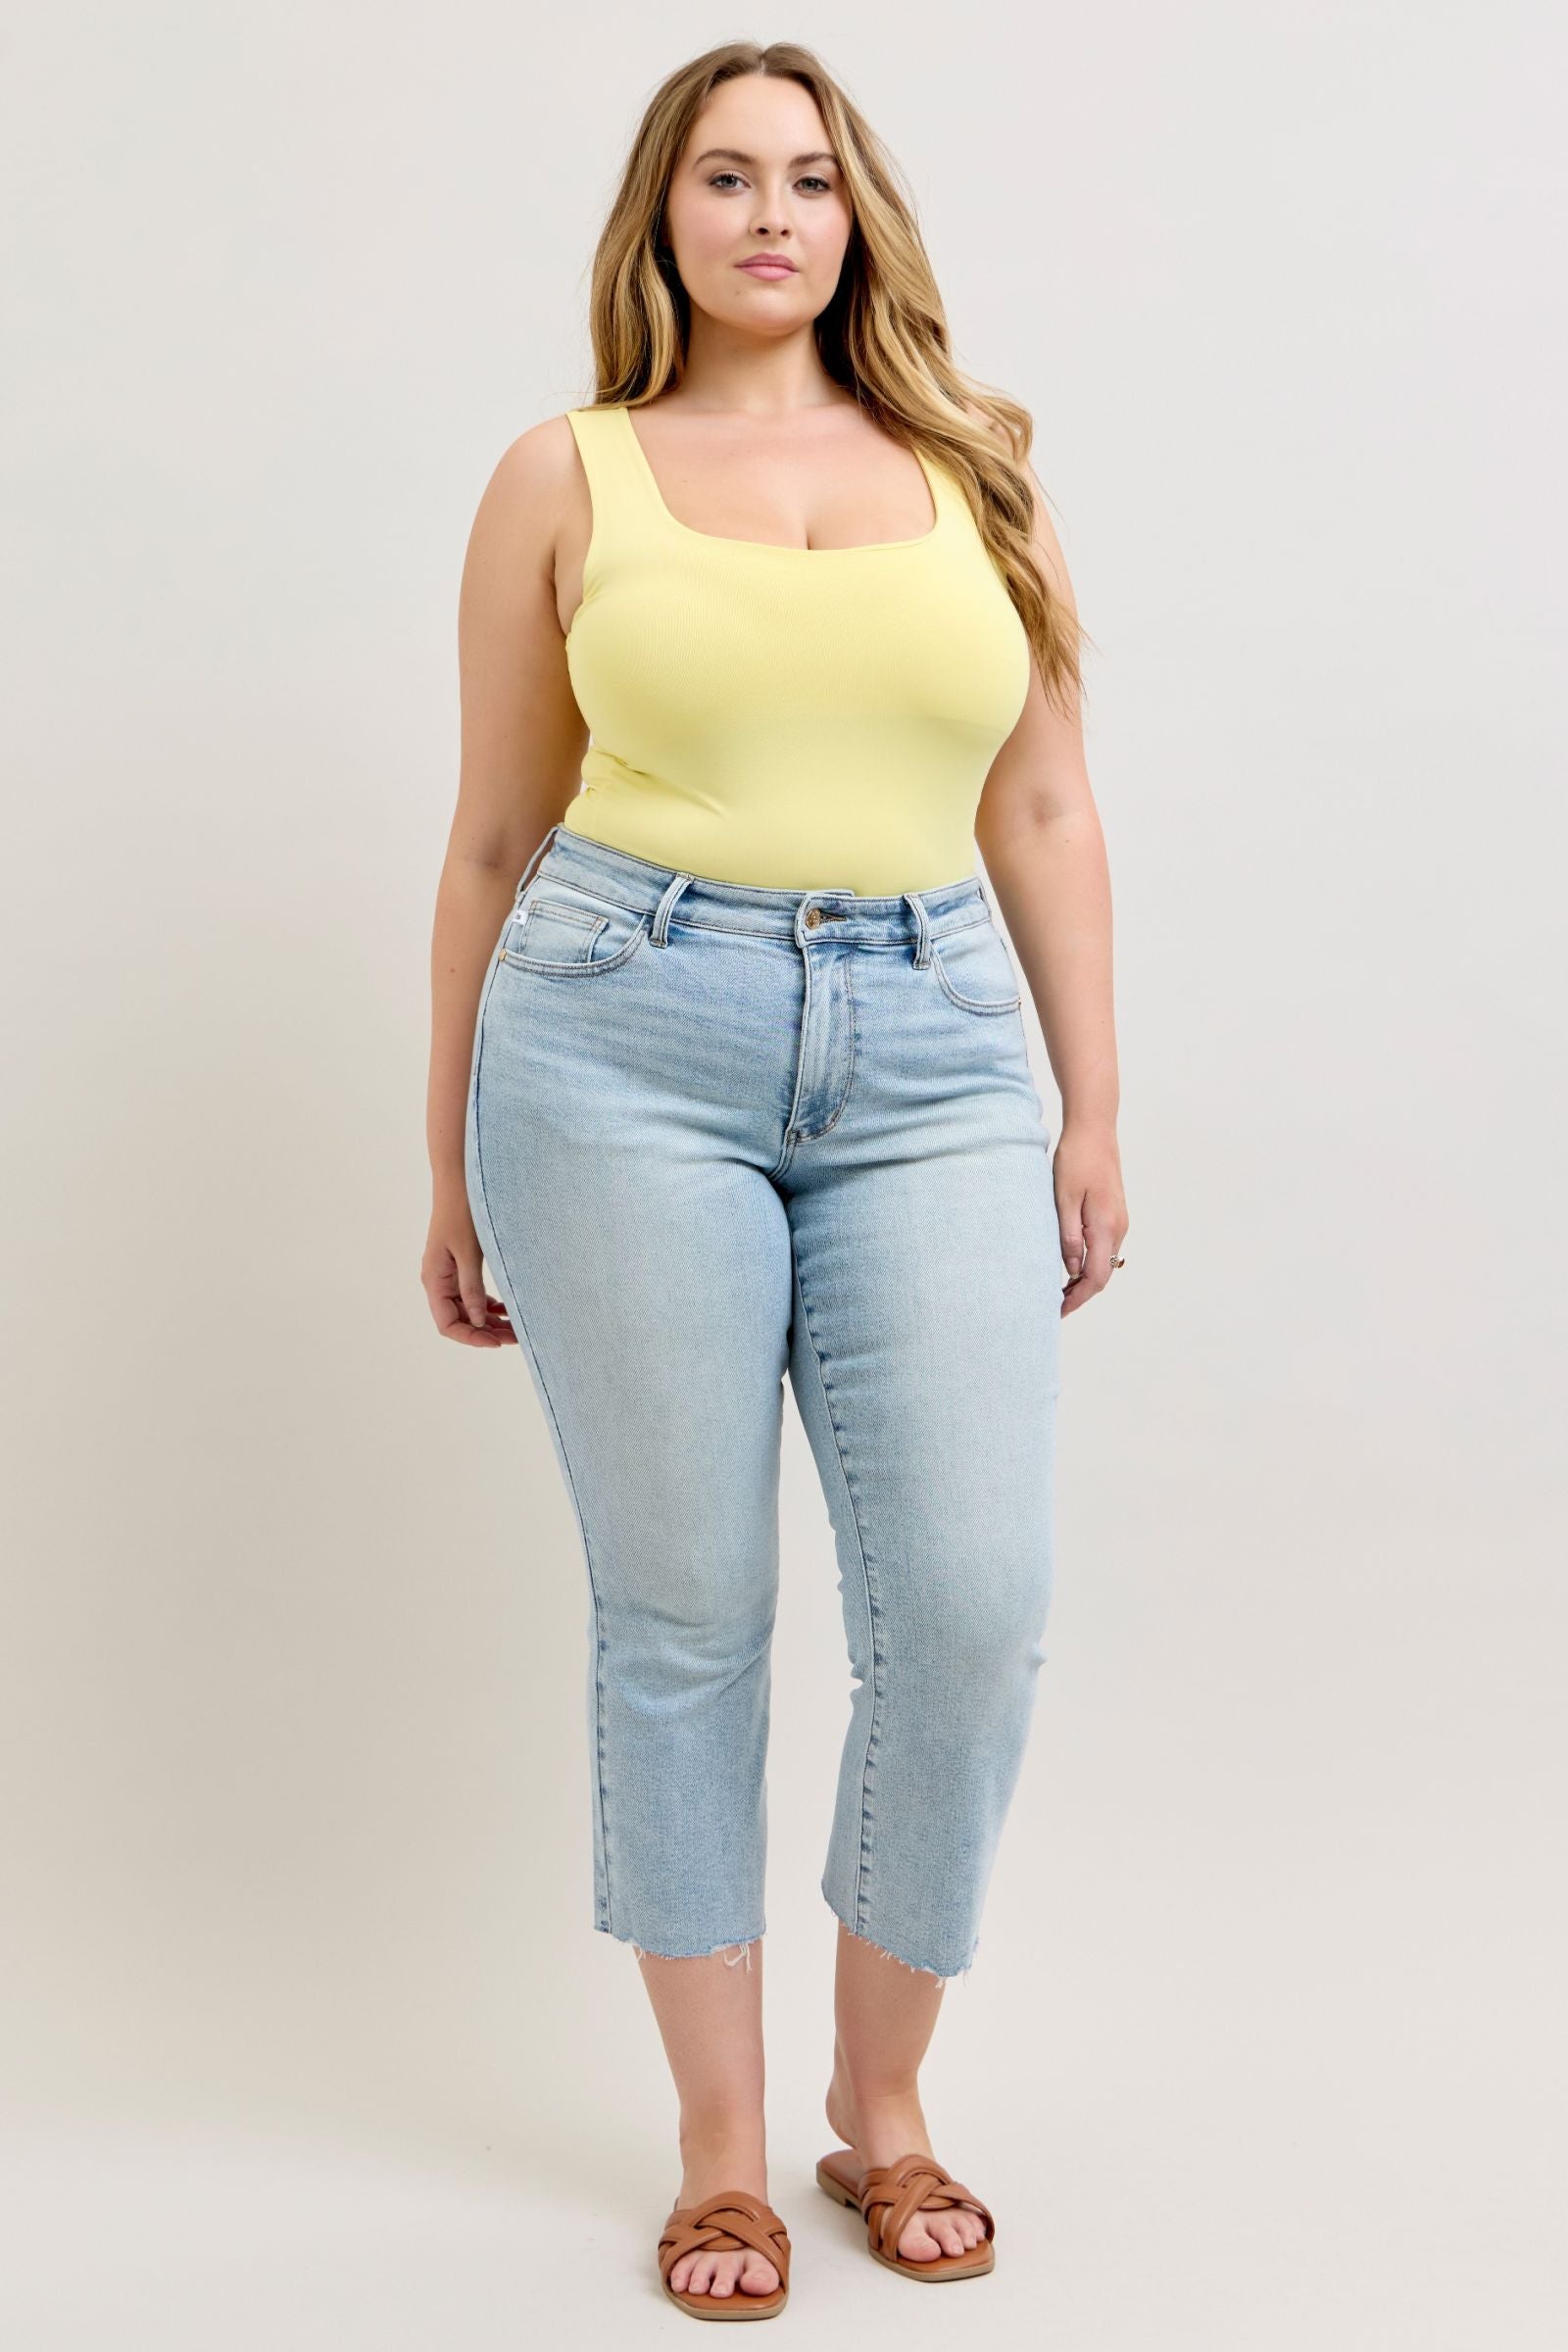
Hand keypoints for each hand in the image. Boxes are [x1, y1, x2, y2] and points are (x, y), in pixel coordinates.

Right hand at [422, 1198, 515, 1347]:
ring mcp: (448, 1273)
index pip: (447, 1325)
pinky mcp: (459, 1264)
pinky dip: (487, 1303)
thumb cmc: (463, 1211)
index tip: (497, 1342)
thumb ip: (471, 1288)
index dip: (471, 1337)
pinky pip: (471, 1293)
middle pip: (459, 1320)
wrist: (459, 1179)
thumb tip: (478, 1322)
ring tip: (515, 1327)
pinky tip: (506, 1307)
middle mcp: (438, 1280)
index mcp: (435, 1279)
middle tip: (516, 1337)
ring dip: (489, 1320)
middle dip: (485, 1332)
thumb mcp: (469, 1252)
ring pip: (467, 1308)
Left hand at [1053, 1121, 1127, 1316]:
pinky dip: (1089, 1262)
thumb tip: (1072, 1270)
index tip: (1057, 1311)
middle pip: (1103, 1275)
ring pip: (1104, 1262)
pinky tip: (1071, 1263)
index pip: (1095, 1278)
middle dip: (1080, 1294)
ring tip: (1058, 1289)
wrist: (1095, 1130)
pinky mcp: (1115, 1214)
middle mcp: (1119, 1228)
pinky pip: (1105, 1248)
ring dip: (1084, 1279)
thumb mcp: (1063, 1199)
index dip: (1077, 1299)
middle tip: (1053, 1306)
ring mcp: (1120, 1221)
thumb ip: (1068, 1237)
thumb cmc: (1075, 1159)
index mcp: (1106, 1227)